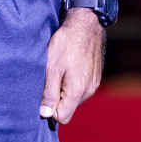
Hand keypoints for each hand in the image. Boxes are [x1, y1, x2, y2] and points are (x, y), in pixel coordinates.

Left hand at [39, 8, 103, 124]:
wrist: (86, 24)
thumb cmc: (67, 43)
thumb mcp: (52, 67)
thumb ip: (49, 93)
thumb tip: (45, 114)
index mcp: (77, 91)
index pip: (62, 117)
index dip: (50, 109)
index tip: (45, 93)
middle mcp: (88, 90)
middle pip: (68, 108)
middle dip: (57, 99)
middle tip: (51, 78)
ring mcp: (94, 83)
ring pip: (74, 98)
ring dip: (65, 90)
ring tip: (60, 70)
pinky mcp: (95, 76)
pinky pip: (81, 89)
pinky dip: (73, 83)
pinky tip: (69, 67)